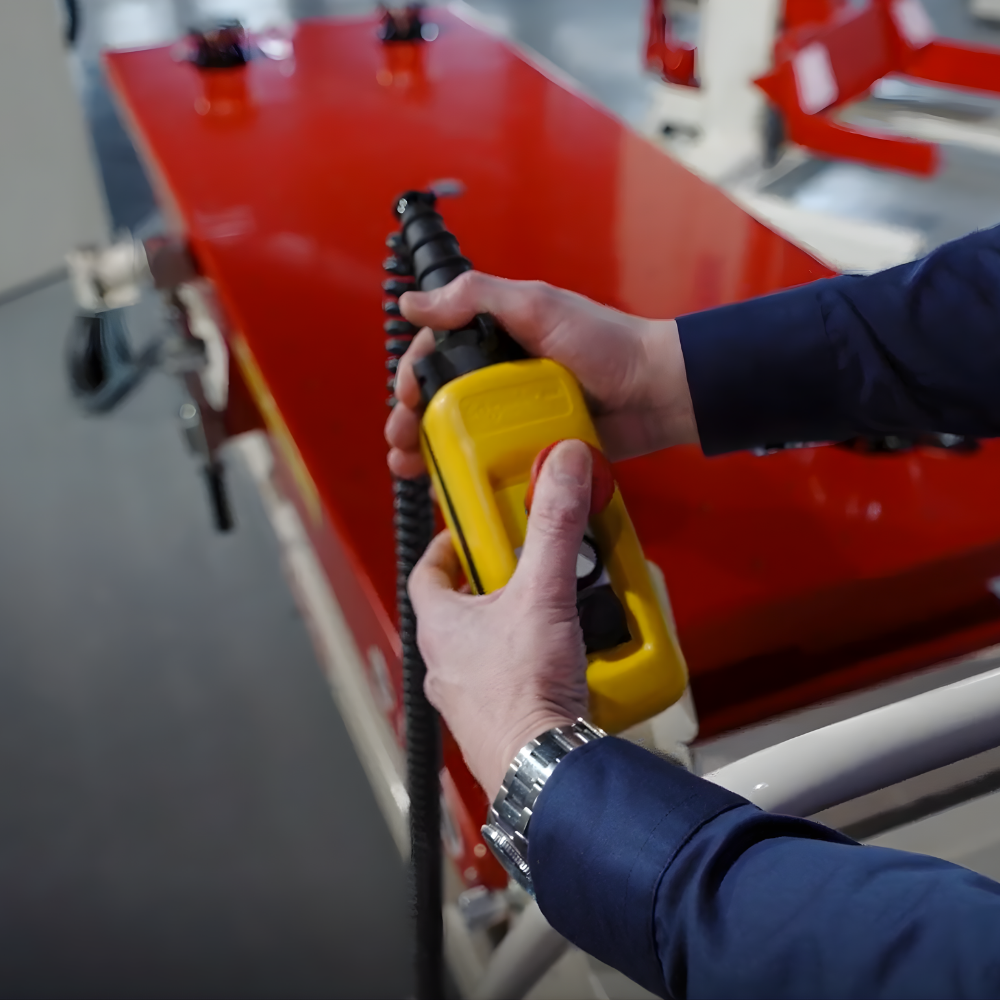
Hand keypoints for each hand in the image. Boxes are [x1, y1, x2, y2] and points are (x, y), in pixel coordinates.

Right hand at [385, 272, 697, 477]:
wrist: (662, 391)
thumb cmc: (608, 342)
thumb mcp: (539, 306)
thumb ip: (478, 298)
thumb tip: (412, 303)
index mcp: (499, 337)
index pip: (438, 352)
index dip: (414, 376)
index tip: (405, 399)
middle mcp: (504, 375)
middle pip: (443, 399)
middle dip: (413, 421)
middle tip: (400, 444)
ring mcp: (519, 414)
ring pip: (463, 434)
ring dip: (432, 451)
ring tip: (412, 469)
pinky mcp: (536, 446)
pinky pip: (496, 461)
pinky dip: (471, 473)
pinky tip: (451, 487)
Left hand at [408, 440, 592, 798]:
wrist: (542, 769)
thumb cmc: (522, 696)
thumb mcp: (542, 593)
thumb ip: (555, 526)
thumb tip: (559, 469)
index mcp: (441, 627)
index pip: (427, 574)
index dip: (445, 548)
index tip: (467, 533)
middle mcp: (447, 664)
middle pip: (462, 608)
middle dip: (494, 585)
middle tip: (528, 567)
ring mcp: (470, 696)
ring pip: (487, 647)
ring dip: (516, 625)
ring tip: (555, 611)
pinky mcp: (500, 721)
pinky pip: (512, 680)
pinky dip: (534, 663)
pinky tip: (566, 660)